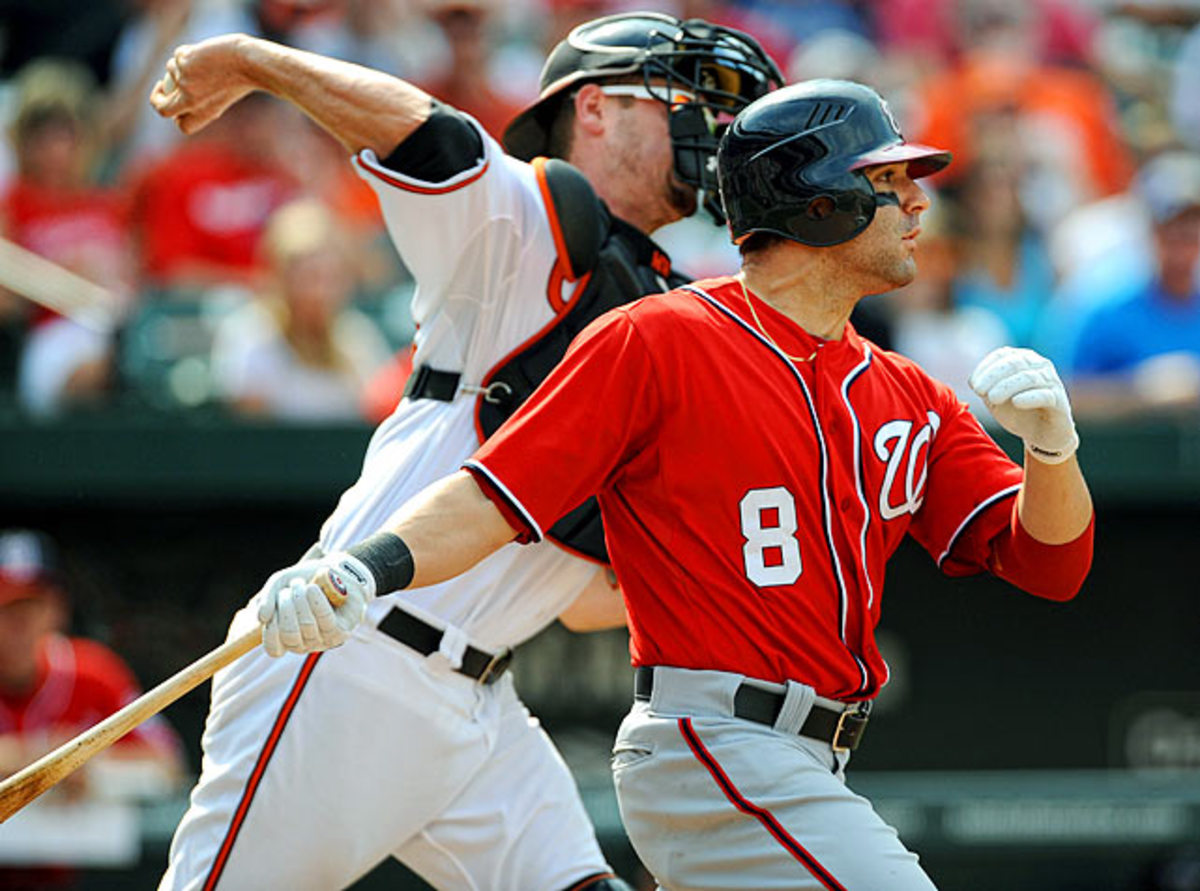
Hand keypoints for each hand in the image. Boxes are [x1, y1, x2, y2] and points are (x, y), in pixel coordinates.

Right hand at [149, 35, 256, 134]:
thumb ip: (204, 98)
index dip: (177, 116)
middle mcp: (191, 102)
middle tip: (161, 87)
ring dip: (182, 64)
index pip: (183, 125)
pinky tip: (206, 52)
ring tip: (206, 61)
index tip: (177, 106)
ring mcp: (184, 82)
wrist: (250, 62)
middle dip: (156, 98)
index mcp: (205, 114)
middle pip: (161, 107)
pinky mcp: (182, 64)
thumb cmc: (244, 77)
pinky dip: (189, 52)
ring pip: (170, 71)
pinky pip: (177, 56)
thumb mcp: (224, 94)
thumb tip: (181, 91)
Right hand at [256, 554, 374, 656]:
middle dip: (286, 604)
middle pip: (289, 633)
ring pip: (307, 624)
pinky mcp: (341, 632)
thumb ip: (267, 599)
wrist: (336, 570)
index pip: (273, 648)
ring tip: (304, 583)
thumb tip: (261, 618)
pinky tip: (313, 588)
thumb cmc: (306, 580)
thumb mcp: (280, 583)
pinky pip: (326, 620)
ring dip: (302, 597)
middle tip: (292, 586)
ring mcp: (323, 640)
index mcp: (286, 638)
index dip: (271, 627)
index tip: (274, 604)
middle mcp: (304, 644)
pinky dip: (317, 601)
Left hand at [969, 347, 1078, 464]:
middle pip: (1014, 363)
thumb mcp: (995, 400)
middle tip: (980, 391)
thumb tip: (973, 381)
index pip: (1001, 355)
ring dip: (1007, 386)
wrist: (1042, 434)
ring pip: (1028, 377)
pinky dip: (1029, 397)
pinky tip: (1016, 402)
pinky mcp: (1058, 399)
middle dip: (993, 376)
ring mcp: (1051, 381)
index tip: (973, 385)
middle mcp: (1038, 365)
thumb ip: (984, 389)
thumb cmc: (1017, 412)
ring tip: (993, 398)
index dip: (985, 368)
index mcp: (1021, 359)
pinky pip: (1045, 395)